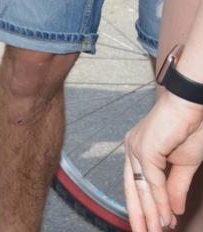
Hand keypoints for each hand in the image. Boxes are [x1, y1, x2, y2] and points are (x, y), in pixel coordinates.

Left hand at [124, 91, 202, 231]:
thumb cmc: (190, 128)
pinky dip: (158, 200)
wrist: (193, 105)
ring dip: (150, 213)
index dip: (141, 206)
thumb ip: (175, 187)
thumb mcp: (184, 164)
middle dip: (138, 215)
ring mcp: (135, 148)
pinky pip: (151, 181)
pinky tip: (164, 216)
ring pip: (141, 188)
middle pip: (132, 188)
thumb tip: (173, 210)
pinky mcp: (144, 149)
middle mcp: (132, 149)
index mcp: (137, 150)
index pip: (135, 183)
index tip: (148, 226)